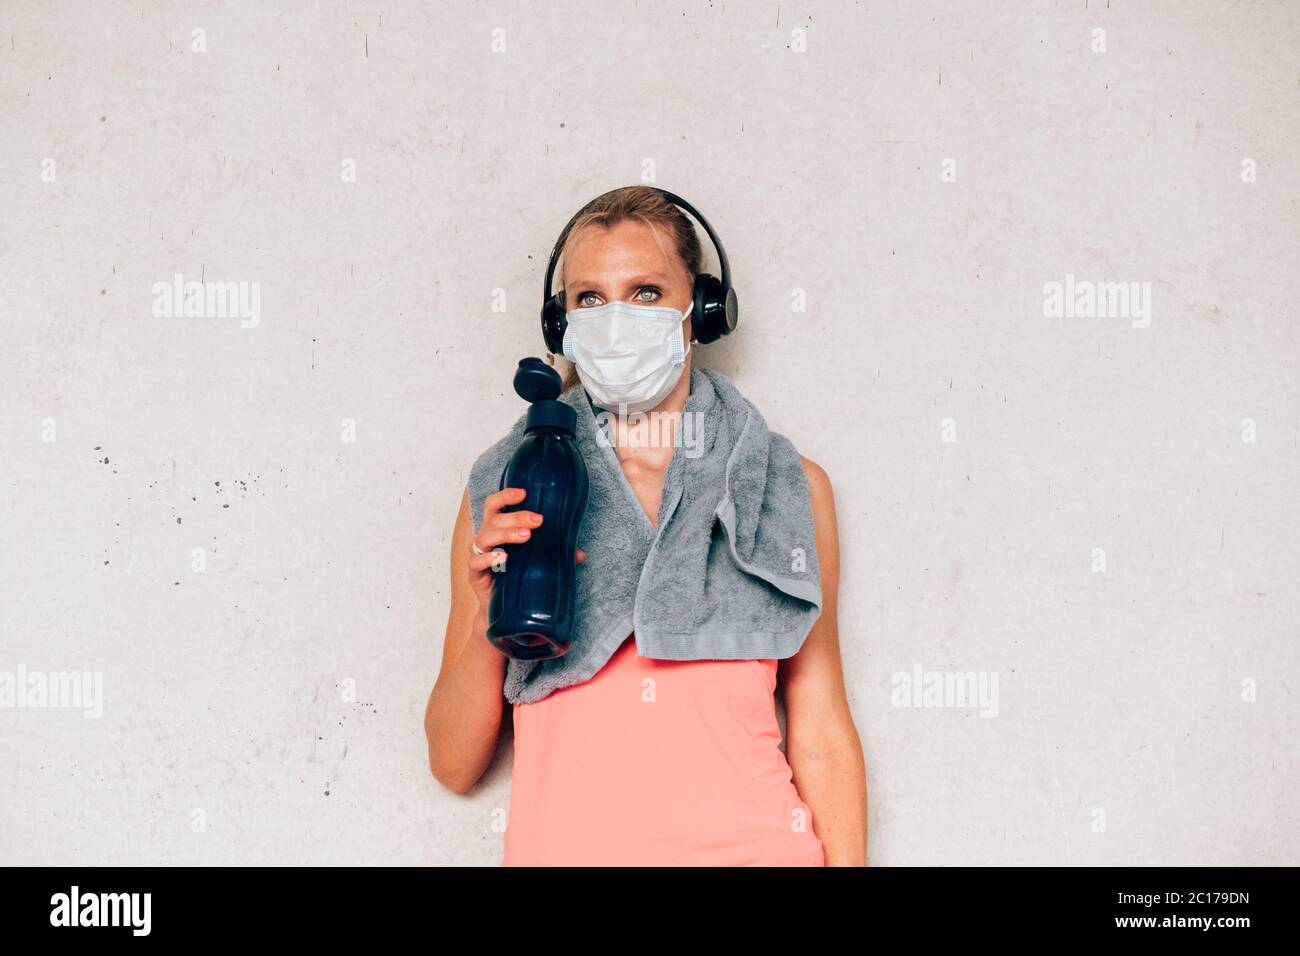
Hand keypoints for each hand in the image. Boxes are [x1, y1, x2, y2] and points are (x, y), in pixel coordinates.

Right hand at [468, 487, 584, 614]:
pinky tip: (504, 558)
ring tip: (526, 536)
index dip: (506, 496)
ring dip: (506, 534)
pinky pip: (476, 562)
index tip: (524, 493)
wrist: (498, 609)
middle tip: (538, 520)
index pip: (495, 505)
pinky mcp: (474, 574)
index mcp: (497, 528)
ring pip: (485, 537)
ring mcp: (477, 555)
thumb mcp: (534, 561)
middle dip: (516, 517)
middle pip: (494, 518)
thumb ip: (554, 554)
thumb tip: (580, 555)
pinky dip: (489, 558)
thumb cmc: (514, 576)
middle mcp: (485, 538)